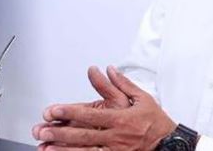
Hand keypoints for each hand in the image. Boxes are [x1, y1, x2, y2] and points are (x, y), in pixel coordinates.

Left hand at [33, 66, 176, 150]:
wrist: (170, 144)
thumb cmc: (156, 122)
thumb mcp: (142, 98)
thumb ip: (122, 83)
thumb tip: (109, 69)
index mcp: (121, 118)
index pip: (91, 115)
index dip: (71, 112)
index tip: (55, 110)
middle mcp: (116, 137)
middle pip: (83, 135)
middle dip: (61, 133)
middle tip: (42, 130)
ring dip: (64, 149)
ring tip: (46, 146)